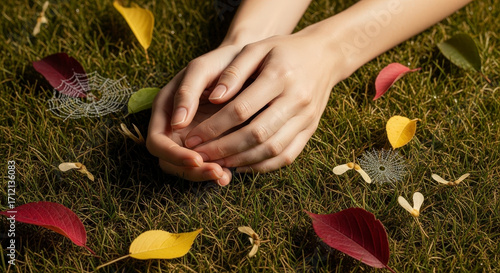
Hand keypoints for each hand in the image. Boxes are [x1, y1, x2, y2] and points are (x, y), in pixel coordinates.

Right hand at [147, 45, 243, 185]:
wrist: (246, 63)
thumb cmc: (220, 62)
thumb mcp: (201, 69)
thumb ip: (186, 92)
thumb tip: (176, 123)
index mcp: (165, 109)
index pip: (157, 142)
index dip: (174, 155)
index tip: (197, 159)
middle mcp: (173, 127)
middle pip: (170, 162)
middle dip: (191, 171)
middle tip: (217, 173)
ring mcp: (190, 137)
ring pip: (188, 167)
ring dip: (204, 175)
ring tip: (225, 176)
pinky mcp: (209, 143)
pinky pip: (207, 164)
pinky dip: (217, 171)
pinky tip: (231, 174)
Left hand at [177, 29, 343, 171]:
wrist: (323, 55)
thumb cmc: (282, 50)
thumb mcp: (256, 48)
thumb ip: (233, 72)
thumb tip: (214, 98)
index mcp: (280, 76)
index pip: (242, 109)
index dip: (214, 127)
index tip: (193, 137)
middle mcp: (296, 99)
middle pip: (257, 134)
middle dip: (224, 149)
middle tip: (200, 155)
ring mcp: (306, 117)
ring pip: (272, 149)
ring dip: (242, 161)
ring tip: (217, 163)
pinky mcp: (310, 129)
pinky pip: (286, 156)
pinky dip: (263, 166)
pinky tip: (242, 166)